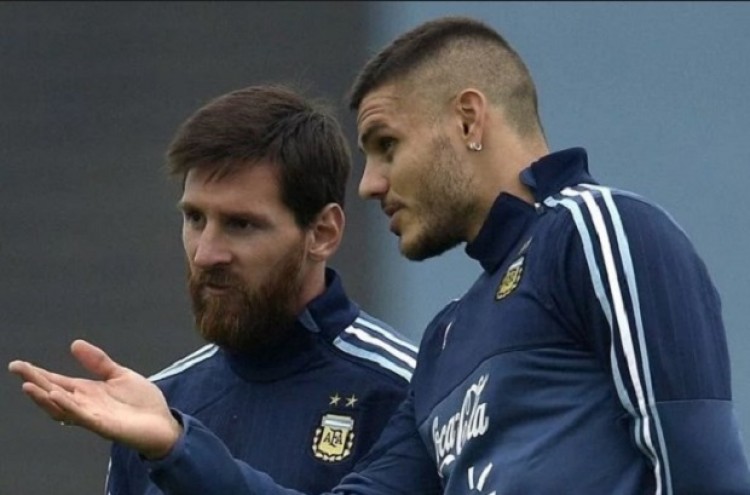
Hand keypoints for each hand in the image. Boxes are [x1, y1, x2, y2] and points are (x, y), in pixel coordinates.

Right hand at [8, 339, 181, 459]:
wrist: (163, 423)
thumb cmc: (142, 402)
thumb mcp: (119, 375)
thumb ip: (98, 362)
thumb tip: (74, 343)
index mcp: (87, 391)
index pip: (57, 382)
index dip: (38, 373)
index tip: (18, 364)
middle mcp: (85, 404)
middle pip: (53, 393)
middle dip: (34, 381)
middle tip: (17, 368)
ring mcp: (92, 416)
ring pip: (62, 408)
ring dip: (44, 397)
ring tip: (28, 385)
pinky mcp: (104, 425)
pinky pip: (82, 416)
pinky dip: (68, 407)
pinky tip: (57, 396)